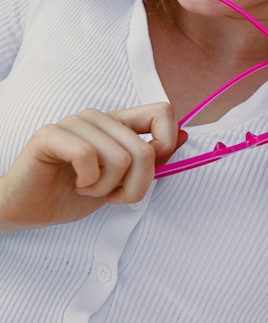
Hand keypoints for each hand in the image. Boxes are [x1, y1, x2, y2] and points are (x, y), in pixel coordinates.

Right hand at [0, 103, 185, 230]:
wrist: (29, 210)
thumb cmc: (74, 194)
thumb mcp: (121, 182)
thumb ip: (150, 159)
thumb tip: (183, 134)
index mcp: (118, 123)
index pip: (163, 112)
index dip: (166, 145)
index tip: (147, 172)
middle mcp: (99, 117)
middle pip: (145, 151)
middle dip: (133, 188)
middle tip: (109, 194)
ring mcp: (75, 122)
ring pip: (120, 158)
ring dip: (106, 188)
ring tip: (87, 188)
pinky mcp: (51, 134)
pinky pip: (88, 157)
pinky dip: (88, 183)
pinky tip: (75, 184)